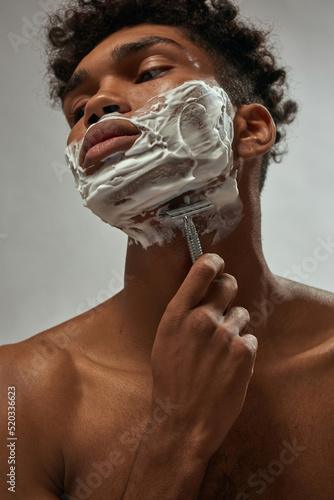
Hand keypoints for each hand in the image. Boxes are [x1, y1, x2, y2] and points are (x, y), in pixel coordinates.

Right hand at [151, 253, 257, 459]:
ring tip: (219, 352)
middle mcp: (201, 319)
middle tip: (222, 310)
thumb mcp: (164, 339)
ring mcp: (224, 335)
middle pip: (228, 284)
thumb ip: (183, 313)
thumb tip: (201, 292)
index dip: (214, 261)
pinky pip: (250, 338)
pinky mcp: (244, 352)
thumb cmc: (171, 381)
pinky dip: (243, 351)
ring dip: (234, 328)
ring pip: (241, 314)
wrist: (183, 420)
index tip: (217, 263)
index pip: (202, 270)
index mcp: (177, 314)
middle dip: (227, 293)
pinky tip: (228, 367)